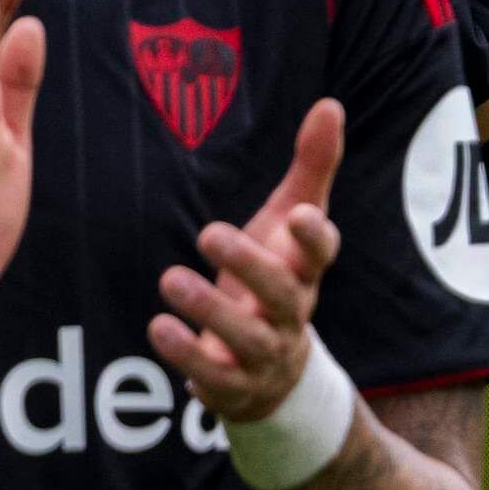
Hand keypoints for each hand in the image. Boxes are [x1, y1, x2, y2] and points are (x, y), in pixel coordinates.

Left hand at [151, 99, 344, 425]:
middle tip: (209, 232)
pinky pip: (213, 376)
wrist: (272, 375)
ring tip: (169, 280)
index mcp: (305, 272)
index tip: (299, 215)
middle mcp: (292, 315)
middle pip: (283, 295)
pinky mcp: (234, 386)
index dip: (315, 238)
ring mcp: (264, 354)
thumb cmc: (274, 279)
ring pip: (246, 338)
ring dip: (208, 310)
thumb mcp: (287, 223)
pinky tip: (158, 327)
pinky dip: (186, 355)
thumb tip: (330, 104)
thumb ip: (310, 167)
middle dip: (250, 266)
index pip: (322, 255)